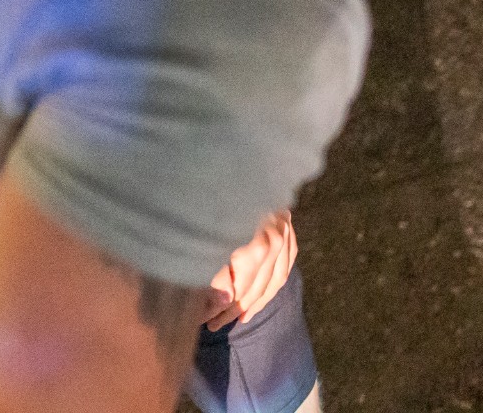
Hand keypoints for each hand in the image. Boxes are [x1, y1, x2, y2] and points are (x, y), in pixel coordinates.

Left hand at [204, 210, 297, 330]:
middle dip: (236, 307)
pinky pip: (288, 260)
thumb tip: (218, 304)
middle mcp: (270, 230)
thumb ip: (208, 273)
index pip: (240, 284)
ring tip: (235, 316)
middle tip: (213, 323)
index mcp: (247, 235)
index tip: (201, 319)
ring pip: (276, 274)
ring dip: (257, 300)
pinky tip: (258, 296)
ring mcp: (282, 226)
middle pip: (259, 282)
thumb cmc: (195, 198)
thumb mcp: (194, 239)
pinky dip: (274, 280)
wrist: (212, 159)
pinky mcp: (286, 222)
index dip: (221, 306)